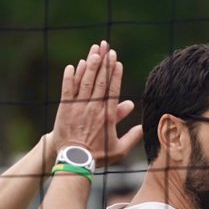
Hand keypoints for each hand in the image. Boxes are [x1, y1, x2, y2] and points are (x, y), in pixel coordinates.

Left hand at [47, 41, 142, 167]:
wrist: (74, 160)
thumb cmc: (97, 156)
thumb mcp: (119, 149)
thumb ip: (132, 137)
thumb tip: (143, 128)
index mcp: (107, 115)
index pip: (112, 89)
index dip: (115, 74)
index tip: (117, 61)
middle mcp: (94, 107)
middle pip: (100, 80)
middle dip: (104, 62)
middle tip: (107, 48)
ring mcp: (79, 106)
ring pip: (85, 81)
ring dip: (90, 65)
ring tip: (95, 51)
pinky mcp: (65, 108)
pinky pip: (67, 89)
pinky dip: (70, 77)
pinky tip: (72, 65)